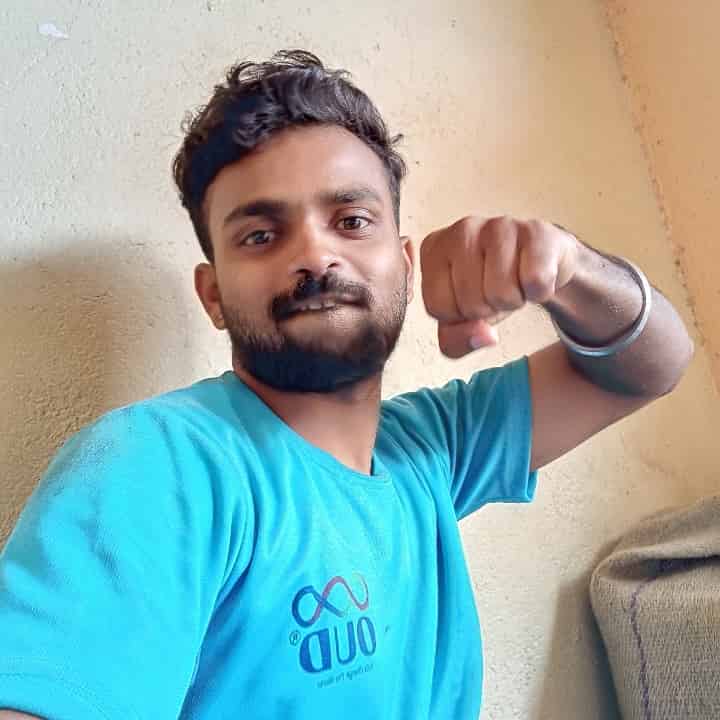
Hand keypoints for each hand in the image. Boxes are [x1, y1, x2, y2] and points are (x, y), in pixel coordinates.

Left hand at [420, 215, 580, 357]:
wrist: (537, 263)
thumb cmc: (491, 286)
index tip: (469, 298)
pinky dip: (539, 291)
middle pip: (470, 303)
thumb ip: (456, 341)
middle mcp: (461, 230)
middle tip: (495, 289)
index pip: (438, 308)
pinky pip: (535, 281)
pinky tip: (533, 275)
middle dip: (488, 309)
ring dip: (514, 300)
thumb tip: (484, 337)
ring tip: (513, 282)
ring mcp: (498, 225)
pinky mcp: (535, 231)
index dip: (459, 316)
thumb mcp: (461, 320)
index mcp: (433, 250)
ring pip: (501, 294)